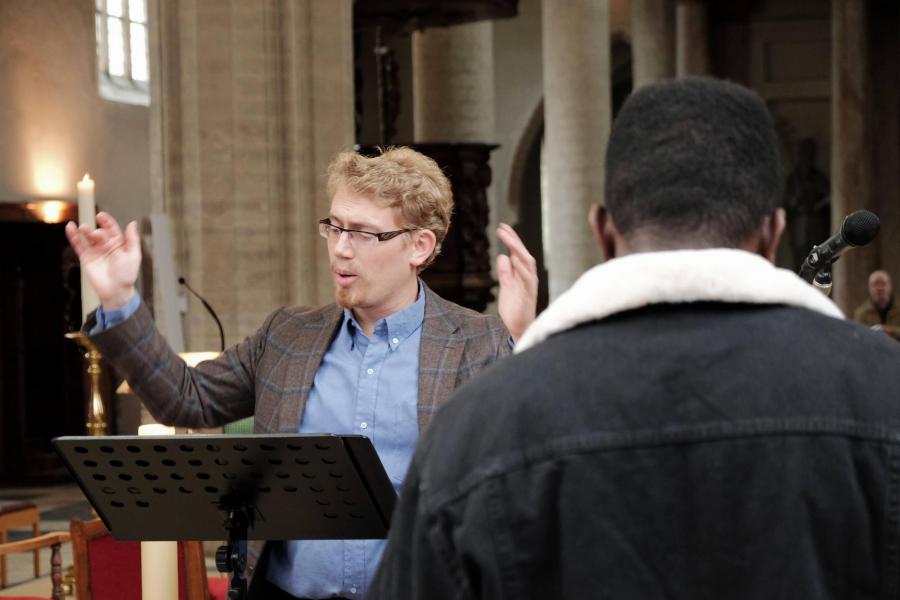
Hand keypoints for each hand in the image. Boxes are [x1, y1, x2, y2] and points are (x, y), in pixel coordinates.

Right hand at [65, 212, 140, 308]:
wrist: (116, 291)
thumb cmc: (127, 275)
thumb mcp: (133, 255)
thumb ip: (132, 239)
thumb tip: (132, 223)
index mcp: (118, 243)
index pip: (111, 228)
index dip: (107, 221)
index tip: (101, 216)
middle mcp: (106, 245)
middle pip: (99, 233)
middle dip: (96, 231)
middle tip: (96, 234)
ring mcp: (95, 251)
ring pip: (88, 237)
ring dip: (84, 231)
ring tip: (82, 228)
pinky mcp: (86, 257)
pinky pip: (78, 245)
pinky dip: (73, 236)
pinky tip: (70, 227)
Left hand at [496, 223, 537, 341]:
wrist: (519, 328)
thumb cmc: (514, 308)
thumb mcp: (506, 286)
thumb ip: (505, 272)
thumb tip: (503, 256)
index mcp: (523, 274)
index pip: (518, 253)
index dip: (512, 239)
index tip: (502, 227)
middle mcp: (528, 276)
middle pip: (523, 254)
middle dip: (514, 240)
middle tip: (502, 228)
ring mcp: (529, 285)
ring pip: (527, 263)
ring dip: (518, 250)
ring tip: (508, 239)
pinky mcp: (528, 295)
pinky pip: (527, 279)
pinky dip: (522, 268)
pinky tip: (514, 259)